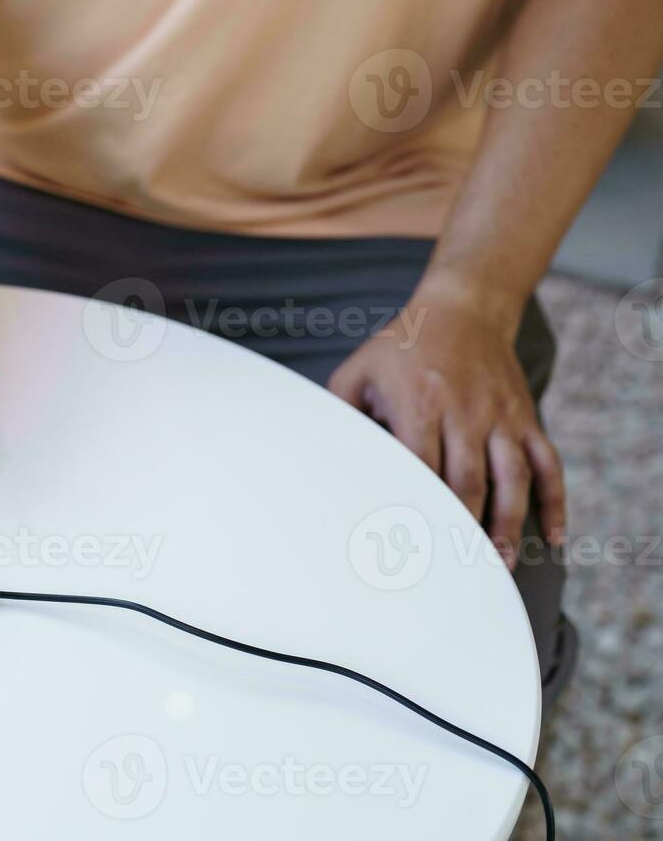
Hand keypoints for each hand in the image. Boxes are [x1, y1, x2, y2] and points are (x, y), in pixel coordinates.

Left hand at [328, 290, 564, 569]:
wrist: (462, 306)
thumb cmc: (399, 346)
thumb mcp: (356, 372)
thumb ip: (341, 415)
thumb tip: (323, 460)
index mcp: (419, 405)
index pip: (419, 467)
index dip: (415, 508)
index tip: (405, 544)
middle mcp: (465, 413)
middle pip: (468, 482)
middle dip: (461, 529)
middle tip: (453, 571)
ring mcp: (501, 416)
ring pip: (513, 478)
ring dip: (508, 524)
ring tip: (499, 563)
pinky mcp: (525, 417)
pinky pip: (548, 463)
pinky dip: (554, 502)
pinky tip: (552, 537)